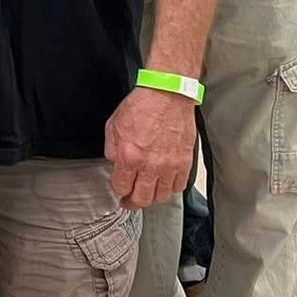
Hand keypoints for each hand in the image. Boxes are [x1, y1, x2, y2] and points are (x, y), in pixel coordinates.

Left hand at [104, 86, 195, 210]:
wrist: (167, 94)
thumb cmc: (142, 105)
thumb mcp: (113, 125)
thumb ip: (112, 149)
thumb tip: (114, 164)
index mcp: (128, 156)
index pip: (121, 188)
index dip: (119, 190)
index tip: (120, 189)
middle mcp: (149, 165)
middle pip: (141, 199)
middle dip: (133, 202)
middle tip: (131, 200)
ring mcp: (169, 166)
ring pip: (161, 197)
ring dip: (152, 197)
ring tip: (148, 192)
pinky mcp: (184, 162)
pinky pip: (178, 186)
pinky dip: (170, 188)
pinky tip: (164, 182)